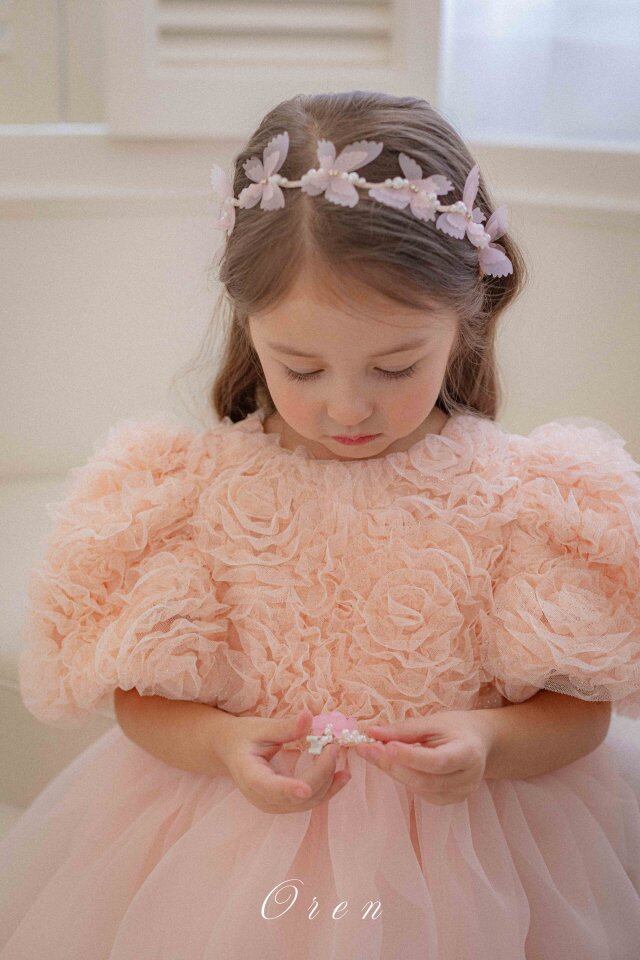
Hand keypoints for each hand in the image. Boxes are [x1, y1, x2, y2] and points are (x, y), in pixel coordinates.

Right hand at [216, 708, 350, 813]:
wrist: (232, 750)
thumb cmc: (245, 736)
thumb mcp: (261, 727)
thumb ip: (285, 727)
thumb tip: (308, 717)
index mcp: (250, 776)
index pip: (269, 787)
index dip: (288, 789)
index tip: (305, 789)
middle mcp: (261, 797)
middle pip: (296, 796)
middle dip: (320, 772)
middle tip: (333, 745)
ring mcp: (274, 804)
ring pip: (307, 802)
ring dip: (328, 781)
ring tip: (340, 756)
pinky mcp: (285, 804)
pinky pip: (309, 801)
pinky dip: (328, 789)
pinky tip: (343, 775)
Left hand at [354, 710, 490, 805]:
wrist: (478, 743)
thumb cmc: (454, 728)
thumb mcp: (432, 722)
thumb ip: (403, 729)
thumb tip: (371, 733)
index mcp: (469, 753)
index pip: (437, 761)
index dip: (410, 757)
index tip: (384, 745)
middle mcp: (467, 779)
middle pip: (425, 780)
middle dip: (393, 765)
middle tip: (367, 748)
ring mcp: (459, 794)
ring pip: (419, 789)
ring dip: (393, 771)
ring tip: (374, 752)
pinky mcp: (449, 801)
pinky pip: (421, 793)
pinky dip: (404, 778)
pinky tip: (394, 764)